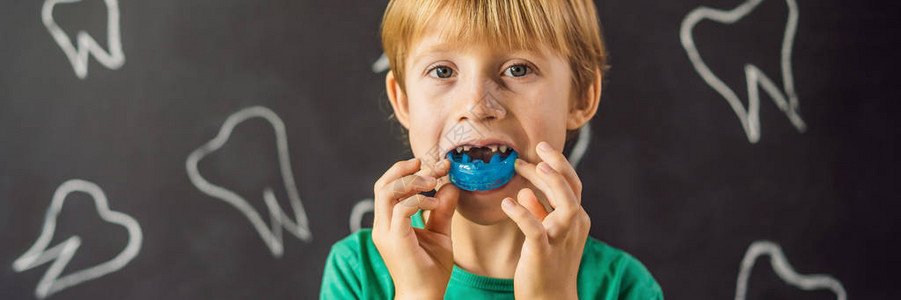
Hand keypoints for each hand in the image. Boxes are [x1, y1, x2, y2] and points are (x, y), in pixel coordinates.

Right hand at [371, 157, 459, 299]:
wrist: (424, 297)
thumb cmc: (430, 269)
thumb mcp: (440, 233)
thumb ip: (442, 210)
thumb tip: (450, 186)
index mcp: (388, 222)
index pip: (389, 187)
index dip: (410, 171)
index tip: (437, 166)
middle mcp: (382, 225)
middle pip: (382, 183)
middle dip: (405, 169)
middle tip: (432, 165)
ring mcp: (385, 232)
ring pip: (386, 192)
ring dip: (411, 181)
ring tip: (433, 181)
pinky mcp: (394, 240)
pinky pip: (401, 210)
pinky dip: (419, 201)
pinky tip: (435, 204)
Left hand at [502, 142, 590, 299]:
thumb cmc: (547, 266)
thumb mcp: (546, 235)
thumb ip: (539, 213)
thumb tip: (526, 193)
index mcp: (576, 219)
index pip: (570, 185)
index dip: (555, 166)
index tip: (533, 155)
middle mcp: (573, 226)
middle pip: (572, 188)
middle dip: (557, 164)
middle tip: (538, 146)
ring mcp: (560, 240)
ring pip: (565, 206)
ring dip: (552, 184)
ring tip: (535, 166)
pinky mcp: (543, 253)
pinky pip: (535, 230)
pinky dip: (522, 214)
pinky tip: (507, 203)